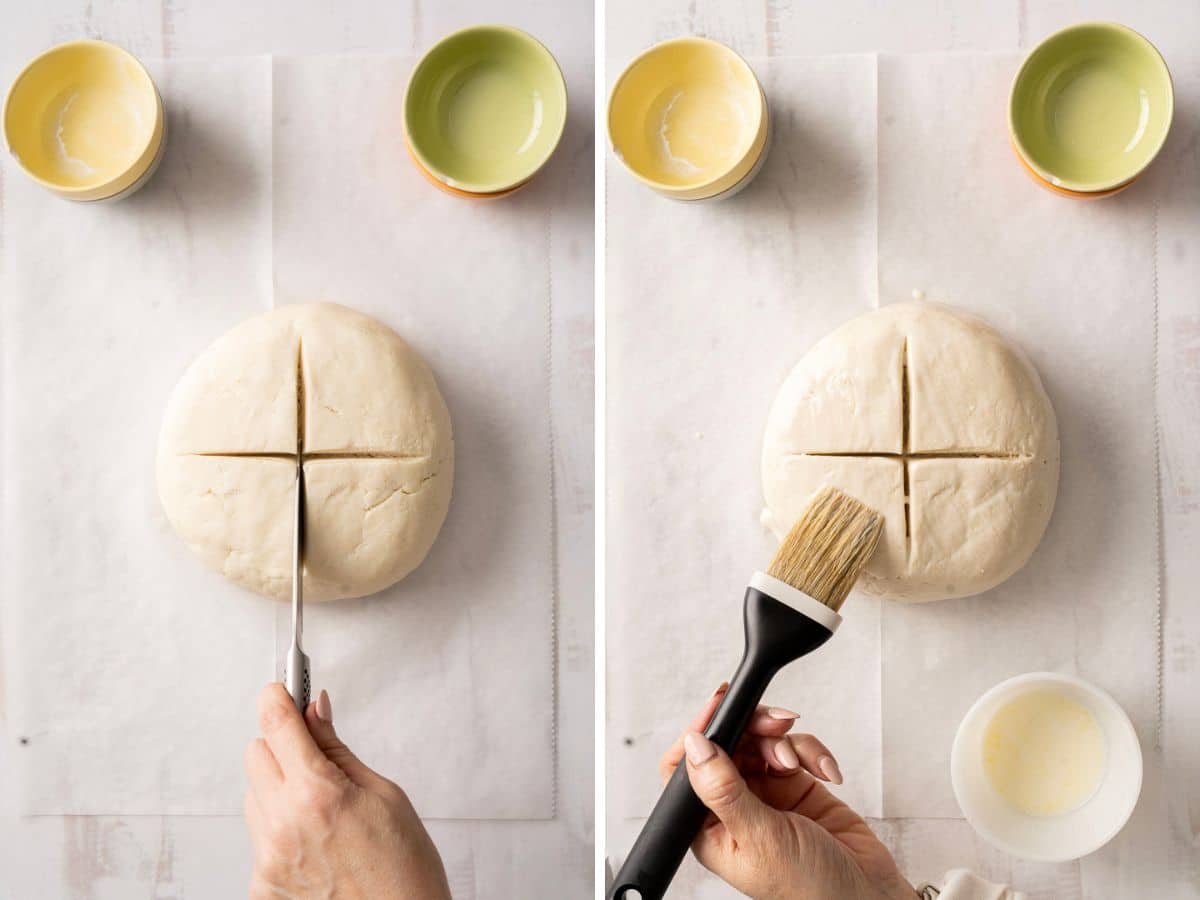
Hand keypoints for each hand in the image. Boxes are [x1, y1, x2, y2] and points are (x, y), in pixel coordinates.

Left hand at [244, 683, 450, 899]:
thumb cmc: (405, 868)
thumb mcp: (383, 793)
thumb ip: (338, 749)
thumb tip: (315, 710)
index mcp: (317, 793)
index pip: (276, 724)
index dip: (276, 697)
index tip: (281, 688)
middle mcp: (282, 825)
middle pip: (255, 754)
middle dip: (281, 746)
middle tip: (315, 755)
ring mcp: (267, 859)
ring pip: (254, 795)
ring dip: (278, 788)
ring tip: (322, 809)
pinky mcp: (261, 885)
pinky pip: (259, 837)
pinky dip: (281, 830)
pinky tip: (316, 842)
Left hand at [660, 685, 916, 899]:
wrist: (867, 897)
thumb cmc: (811, 889)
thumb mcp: (762, 838)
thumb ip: (726, 790)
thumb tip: (694, 745)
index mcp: (710, 827)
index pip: (686, 767)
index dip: (699, 732)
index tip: (720, 706)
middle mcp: (733, 807)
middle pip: (727, 744)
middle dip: (753, 727)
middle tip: (776, 722)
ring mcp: (765, 794)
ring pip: (761, 740)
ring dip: (784, 741)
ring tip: (799, 761)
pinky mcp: (795, 785)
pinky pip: (794, 749)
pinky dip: (812, 752)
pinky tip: (825, 772)